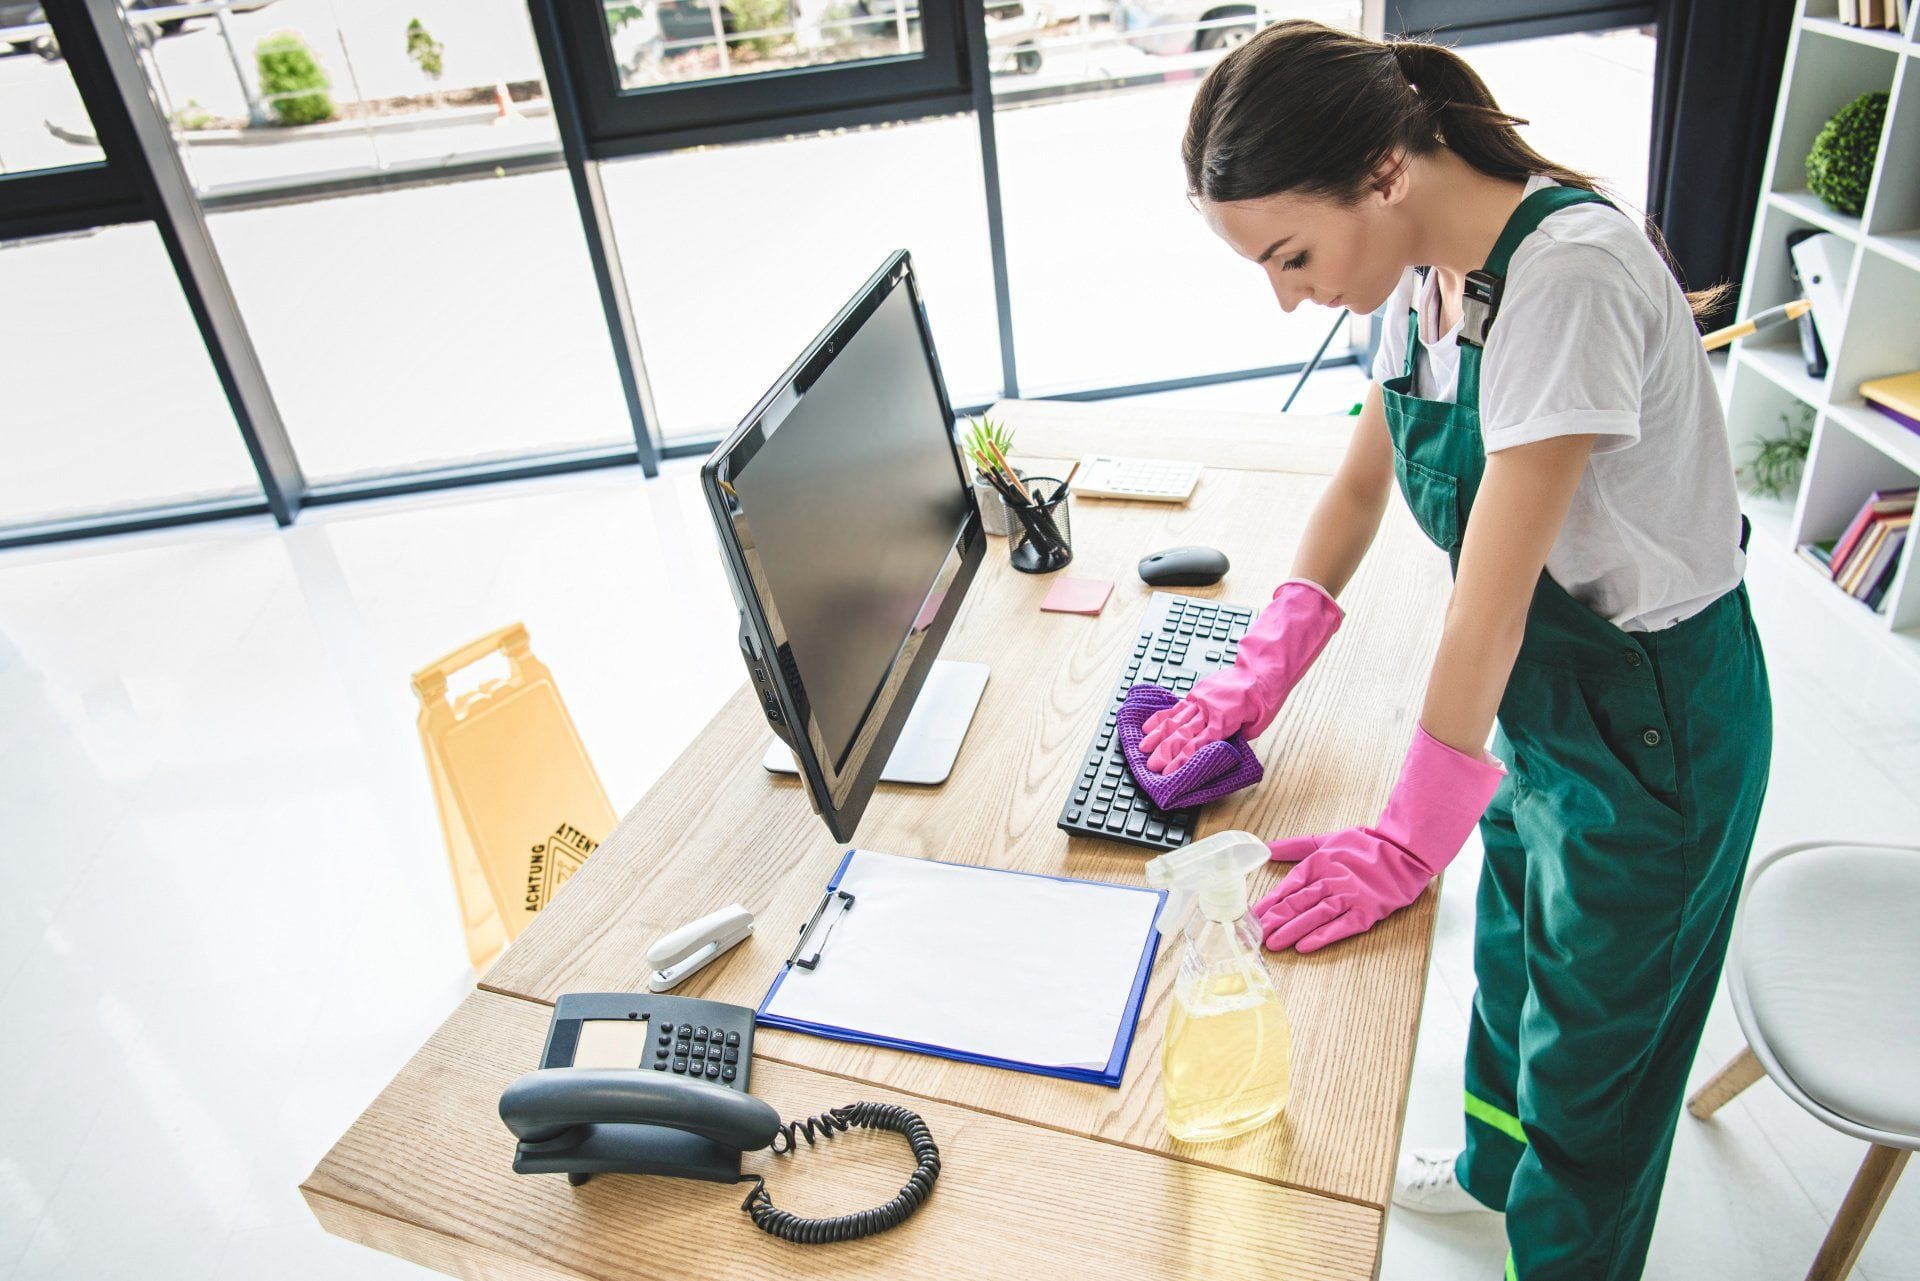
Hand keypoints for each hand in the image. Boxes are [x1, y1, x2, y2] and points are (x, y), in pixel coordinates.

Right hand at [1138, 579, 1341, 772]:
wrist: (1261, 670)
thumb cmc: (1264, 699)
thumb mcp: (1256, 726)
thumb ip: (1235, 738)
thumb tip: (1219, 748)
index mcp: (1223, 722)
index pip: (1197, 746)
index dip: (1180, 761)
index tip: (1168, 772)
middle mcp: (1208, 711)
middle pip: (1181, 735)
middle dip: (1164, 752)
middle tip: (1150, 765)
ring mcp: (1200, 700)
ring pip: (1175, 720)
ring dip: (1158, 736)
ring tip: (1143, 748)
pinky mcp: (1197, 692)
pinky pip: (1177, 707)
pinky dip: (1162, 717)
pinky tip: (1150, 726)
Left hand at [1255, 725, 1504, 952]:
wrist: (1404, 852)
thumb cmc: (1365, 846)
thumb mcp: (1326, 839)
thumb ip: (1295, 846)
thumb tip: (1265, 848)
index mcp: (1318, 863)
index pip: (1287, 887)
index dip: (1268, 902)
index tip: (1251, 916)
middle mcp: (1331, 880)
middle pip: (1297, 903)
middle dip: (1274, 920)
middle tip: (1254, 936)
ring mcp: (1349, 897)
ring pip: (1314, 916)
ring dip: (1292, 930)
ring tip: (1273, 944)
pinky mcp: (1367, 912)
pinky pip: (1341, 927)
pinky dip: (1322, 937)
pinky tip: (1304, 947)